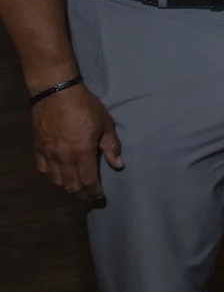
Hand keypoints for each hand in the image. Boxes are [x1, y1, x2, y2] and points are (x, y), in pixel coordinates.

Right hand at [32, 85, 121, 199]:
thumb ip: (111, 146)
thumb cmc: (85, 106)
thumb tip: (118, 165)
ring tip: (76, 191)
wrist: (56, 93)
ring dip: (67, 189)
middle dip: (82, 195)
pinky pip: (42, 170)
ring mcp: (49, 154)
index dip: (94, 193)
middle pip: (71, 186)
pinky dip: (51, 178)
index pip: (88, 181)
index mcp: (82, 153)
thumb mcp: (105, 123)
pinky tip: (57, 179)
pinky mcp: (38, 148)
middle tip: (90, 198)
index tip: (100, 199)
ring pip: (56, 181)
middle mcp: (64, 158)